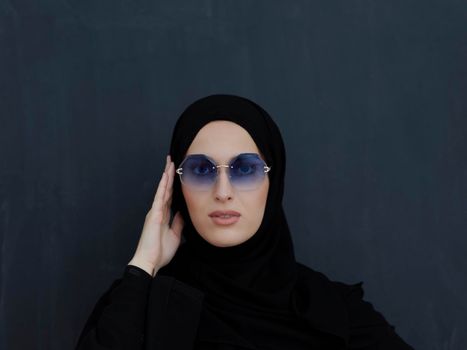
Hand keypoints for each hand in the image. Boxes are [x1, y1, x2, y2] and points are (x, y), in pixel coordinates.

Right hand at [128, 155, 183, 275]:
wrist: (149, 262)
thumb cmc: (159, 252)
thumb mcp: (174, 235)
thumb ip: (178, 223)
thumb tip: (183, 213)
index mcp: (163, 216)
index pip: (169, 196)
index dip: (173, 185)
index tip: (176, 173)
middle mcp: (158, 211)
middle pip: (165, 189)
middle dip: (169, 175)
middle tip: (172, 161)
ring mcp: (155, 211)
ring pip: (162, 189)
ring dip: (166, 176)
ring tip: (170, 163)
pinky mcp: (154, 214)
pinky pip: (159, 197)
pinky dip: (163, 186)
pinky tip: (165, 176)